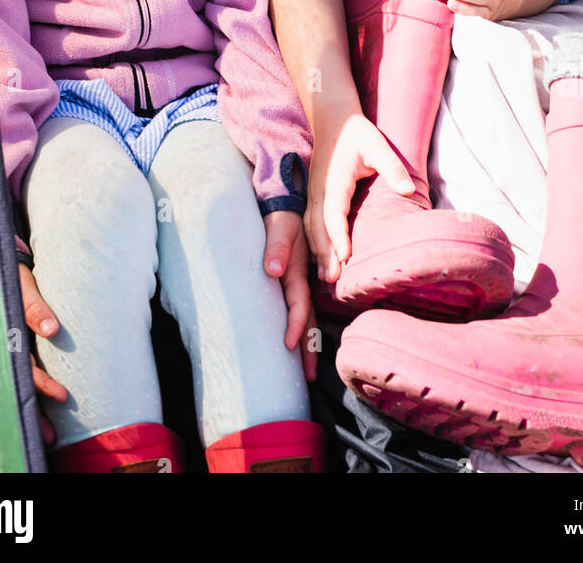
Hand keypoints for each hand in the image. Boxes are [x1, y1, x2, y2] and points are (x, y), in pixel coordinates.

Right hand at [18, 263, 67, 445]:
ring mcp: (12, 348)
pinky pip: (23, 372)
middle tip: (52, 434)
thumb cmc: (13, 276)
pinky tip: (43, 411)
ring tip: (50, 436)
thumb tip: (53, 330)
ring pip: (21, 385)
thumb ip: (36, 307)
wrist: (2, 264)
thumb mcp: (23, 287)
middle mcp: (8, 347)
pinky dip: (32, 393)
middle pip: (21, 385)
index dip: (42, 384)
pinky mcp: (17, 344)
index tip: (62, 396)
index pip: (25, 368)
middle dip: (36, 410)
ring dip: (34, 409)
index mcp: (8, 335)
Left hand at [263, 211, 318, 380]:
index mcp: (297, 271)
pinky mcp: (292, 281)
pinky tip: (297, 344)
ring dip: (307, 344)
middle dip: (308, 348)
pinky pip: (298, 310)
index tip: (288, 344)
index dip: (295, 325)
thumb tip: (273, 271)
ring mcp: (298, 282)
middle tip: (309, 377)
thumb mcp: (278, 227)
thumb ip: (276, 247)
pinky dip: (300, 329)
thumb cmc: (279, 216)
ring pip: (305, 318)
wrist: (284, 204)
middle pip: (307, 319)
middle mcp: (300, 281)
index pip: (299, 304)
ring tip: (307, 372)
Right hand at [305, 112, 414, 282]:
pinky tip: (322, 259)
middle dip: (324, 253)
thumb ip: (392, 167)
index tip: (345, 256)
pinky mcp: (314, 194)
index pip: (333, 213)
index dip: (338, 236)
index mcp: (334, 180)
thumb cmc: (357, 133)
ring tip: (327, 277)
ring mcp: (313, 192)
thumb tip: (408, 191)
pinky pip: (310, 223)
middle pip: (318, 226)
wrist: (333, 118)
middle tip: (333, 279)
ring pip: (311, 227)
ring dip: (318, 251)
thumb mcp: (377, 145)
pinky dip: (314, 242)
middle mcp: (319, 190)